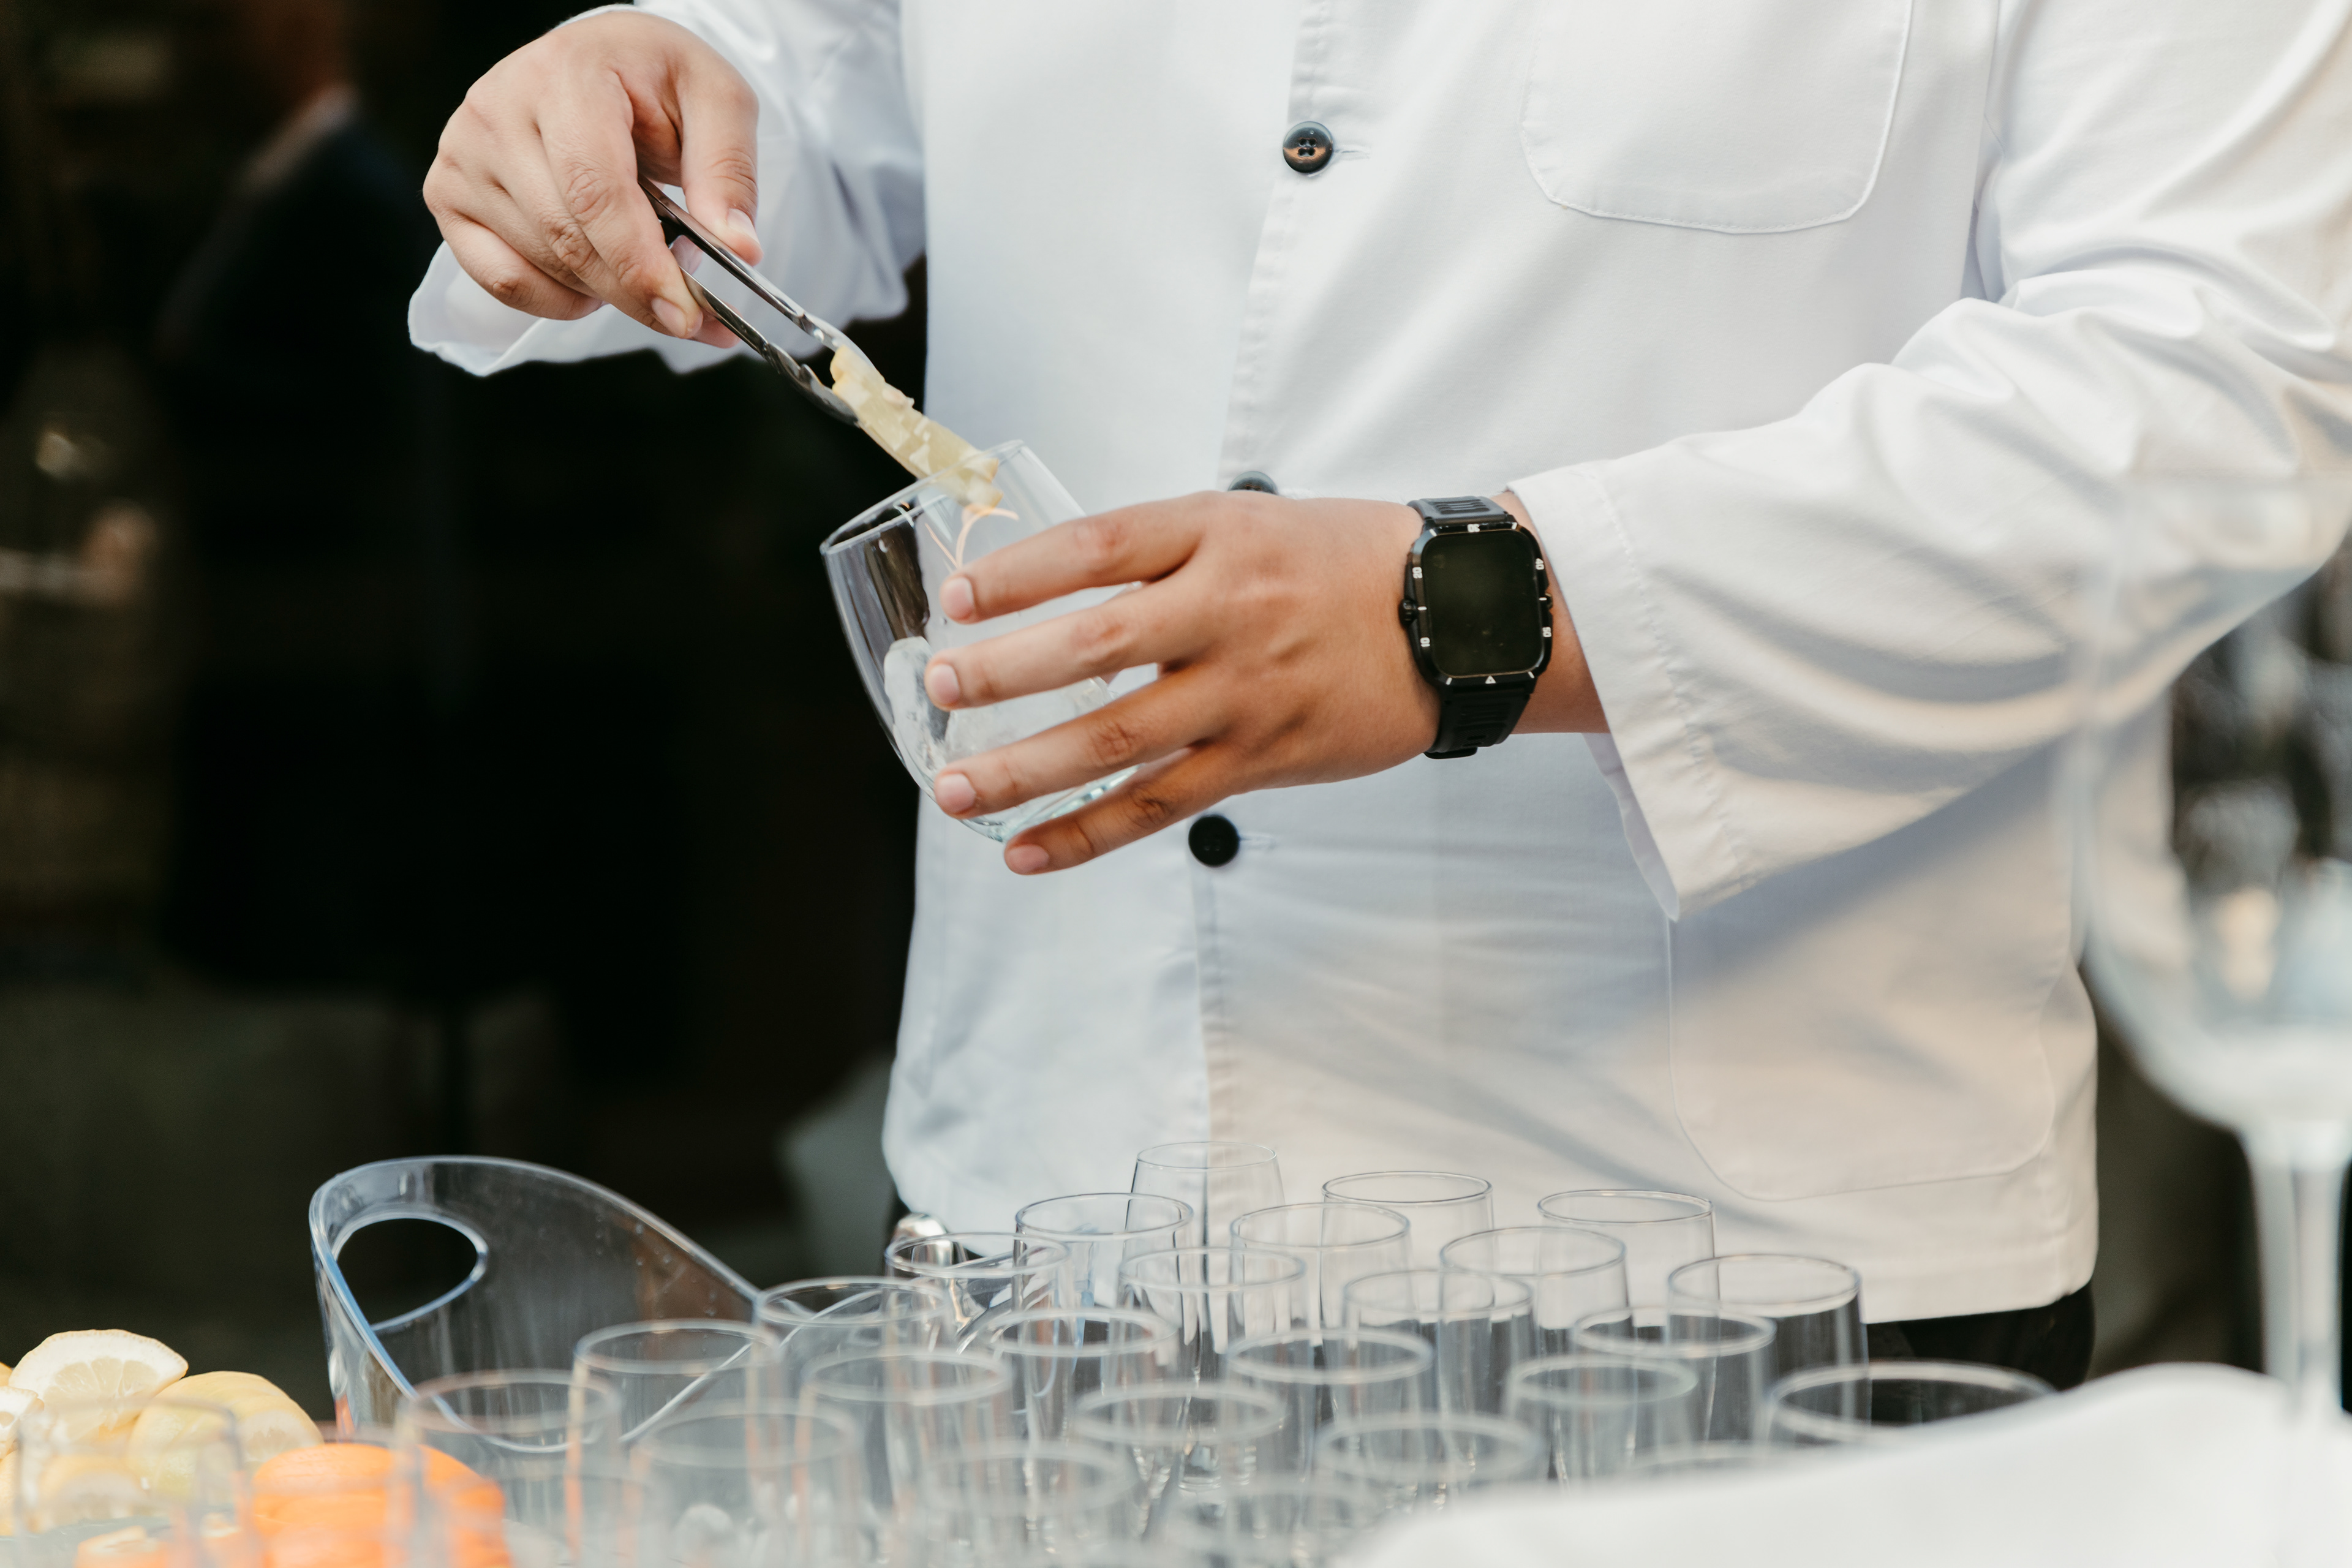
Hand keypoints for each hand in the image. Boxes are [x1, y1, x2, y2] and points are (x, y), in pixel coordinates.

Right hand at [424, 12, 756, 344]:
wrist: (599, 61)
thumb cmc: (655, 78)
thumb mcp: (716, 99)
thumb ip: (729, 171)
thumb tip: (739, 249)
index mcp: (564, 74)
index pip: (594, 191)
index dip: (641, 264)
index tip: (687, 314)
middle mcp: (497, 110)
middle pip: (569, 238)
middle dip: (638, 292)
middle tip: (695, 318)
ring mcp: (464, 154)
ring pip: (542, 265)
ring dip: (607, 292)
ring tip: (648, 269)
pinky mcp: (449, 193)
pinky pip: (503, 280)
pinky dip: (558, 300)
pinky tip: (595, 278)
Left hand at [919, 490, 1600, 873]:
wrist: (1454, 619)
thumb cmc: (1338, 564)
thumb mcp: (1246, 523)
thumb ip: (1156, 554)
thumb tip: (1043, 594)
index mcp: (1217, 534)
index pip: (1102, 544)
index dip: (1023, 572)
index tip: (958, 595)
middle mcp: (1229, 610)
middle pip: (1099, 643)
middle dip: (1007, 670)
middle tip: (940, 686)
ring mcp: (1246, 691)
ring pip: (1120, 737)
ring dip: (1027, 769)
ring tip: (954, 791)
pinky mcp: (1263, 758)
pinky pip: (1162, 805)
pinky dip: (1089, 834)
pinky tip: (1028, 852)